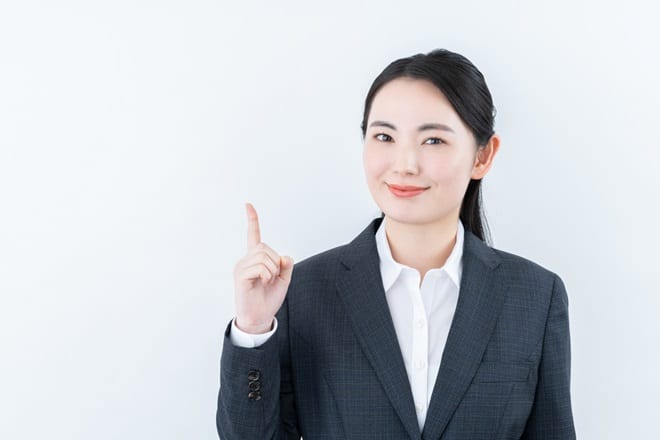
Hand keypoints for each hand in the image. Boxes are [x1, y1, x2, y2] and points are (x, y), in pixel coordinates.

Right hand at [233, 202, 293, 333]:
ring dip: (272, 268)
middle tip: (273, 276)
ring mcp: (241, 267)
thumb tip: (284, 256)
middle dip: (275, 261)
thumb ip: (286, 265)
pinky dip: (267, 274)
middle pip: (264, 247)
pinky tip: (262, 283)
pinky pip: (259, 267)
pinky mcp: (240, 276)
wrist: (260, 317)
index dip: (252, 220)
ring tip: (267, 281)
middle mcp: (246, 260)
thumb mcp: (283, 279)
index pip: (253, 235)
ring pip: (263, 255)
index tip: (248, 205)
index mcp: (255, 259)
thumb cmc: (269, 299)